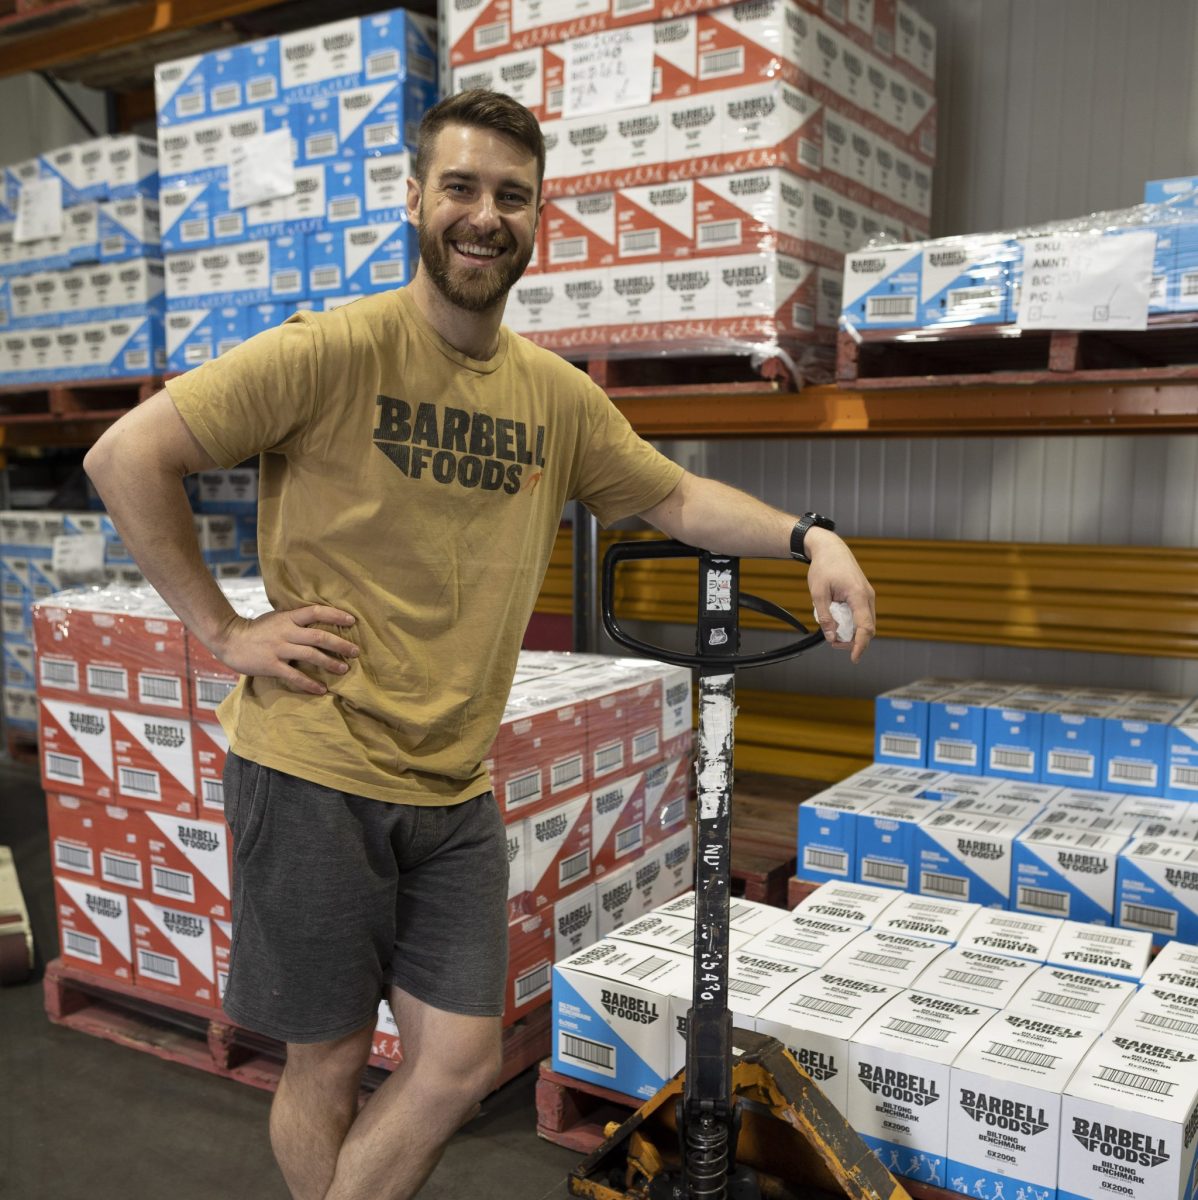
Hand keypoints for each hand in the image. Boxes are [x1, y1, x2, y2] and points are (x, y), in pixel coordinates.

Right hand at [212, 605, 358, 694]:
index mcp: (288, 618)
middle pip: (318, 636)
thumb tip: (319, 622)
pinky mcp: (271, 665)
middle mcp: (286, 632)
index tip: (352, 621)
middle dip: (339, 644)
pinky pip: (294, 676)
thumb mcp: (277, 618)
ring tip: (344, 669)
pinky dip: (309, 684)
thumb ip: (295, 620)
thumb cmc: (257, 629)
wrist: (229, 639)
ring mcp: (279, 649)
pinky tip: (321, 689)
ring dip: (330, 663)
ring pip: (310, 655)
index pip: (316, 612)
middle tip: (355, 652)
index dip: (335, 615)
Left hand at [804, 527, 875, 662]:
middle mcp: (868, 597)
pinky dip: (852, 623)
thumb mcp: (818, 593)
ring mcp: (867, 596)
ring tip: (833, 633)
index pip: (865, 627)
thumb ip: (825, 617)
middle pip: (868, 628)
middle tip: (833, 642)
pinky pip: (861, 615)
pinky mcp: (863, 596)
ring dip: (852, 632)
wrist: (830, 548)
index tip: (854, 658)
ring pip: (865, 623)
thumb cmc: (824, 567)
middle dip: (853, 641)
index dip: (860, 645)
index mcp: (859, 595)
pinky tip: (838, 621)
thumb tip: (832, 636)